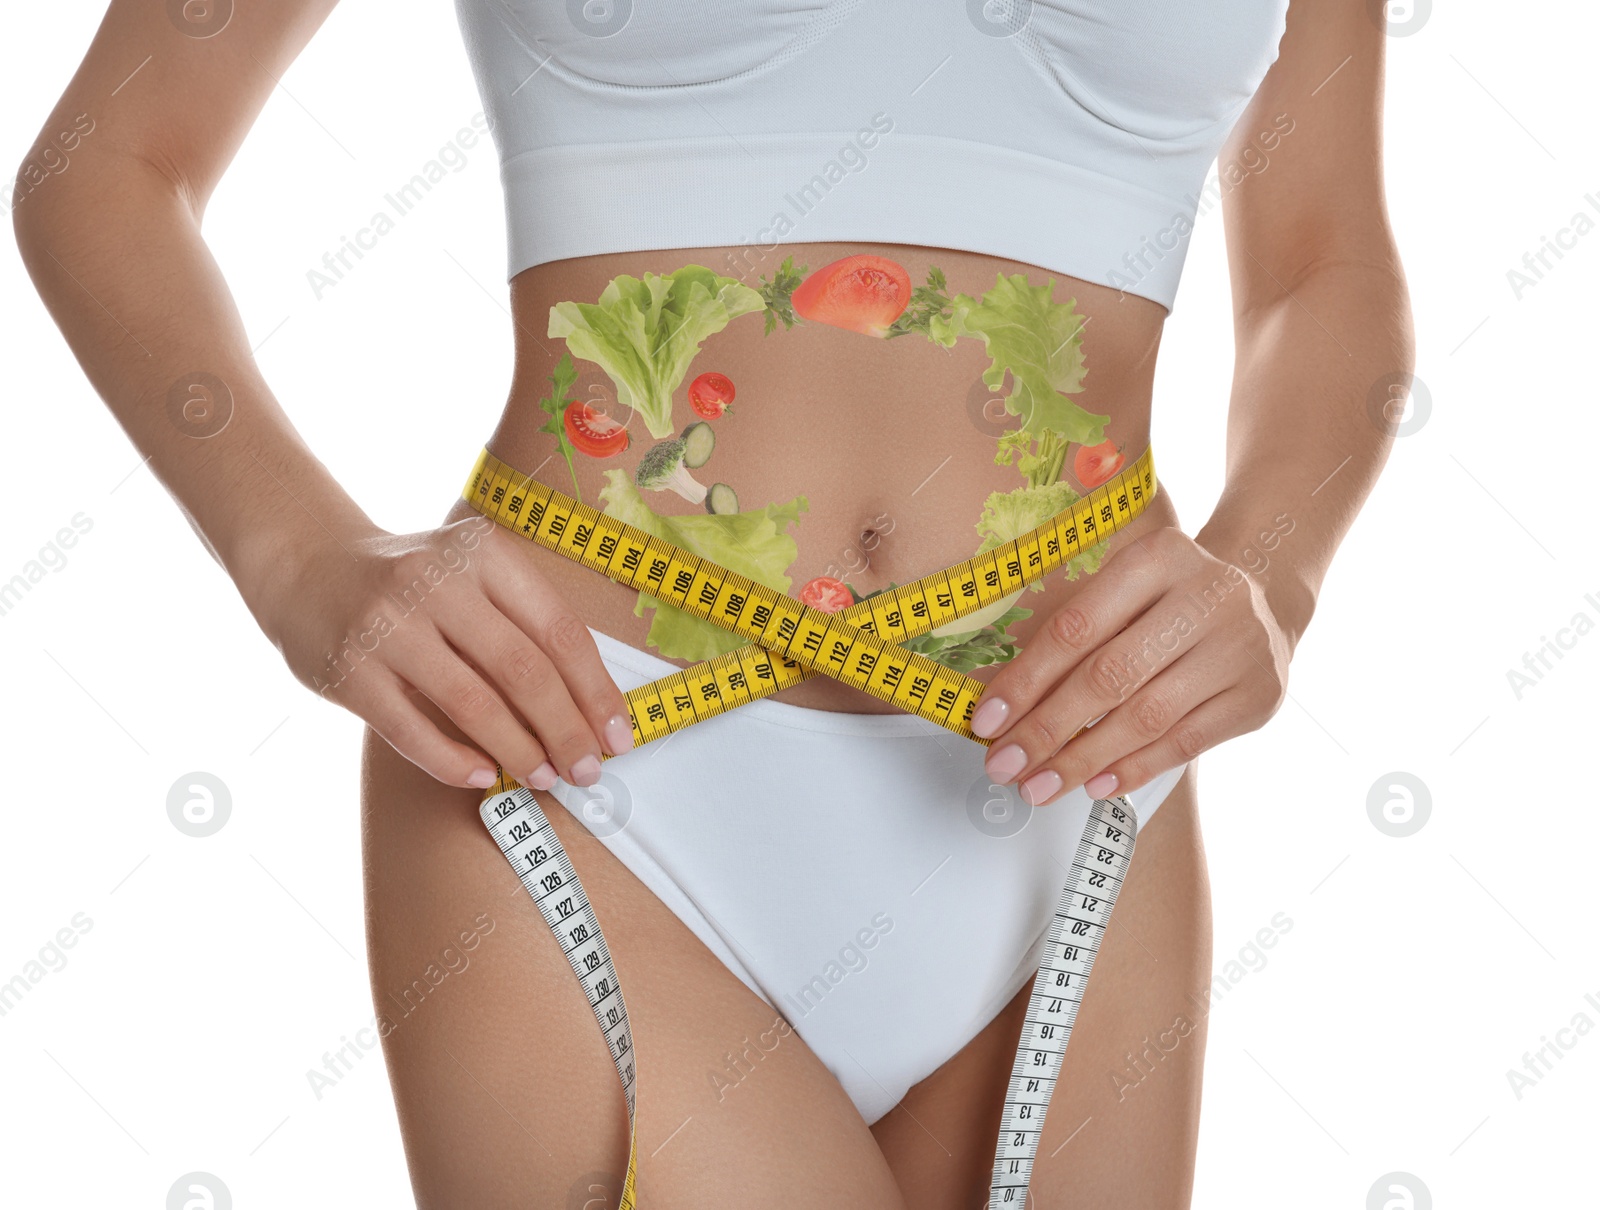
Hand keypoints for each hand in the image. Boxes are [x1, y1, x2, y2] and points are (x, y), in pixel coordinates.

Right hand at [254, 515, 632, 790]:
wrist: (307, 565)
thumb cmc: (416, 581)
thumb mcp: (474, 573)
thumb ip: (524, 625)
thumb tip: (588, 712)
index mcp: (483, 553)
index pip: (559, 631)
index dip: (595, 692)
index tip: (618, 737)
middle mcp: (436, 582)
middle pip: (523, 671)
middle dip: (565, 731)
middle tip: (586, 769)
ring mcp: (388, 627)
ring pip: (473, 706)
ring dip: (518, 752)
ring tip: (544, 777)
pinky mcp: (349, 671)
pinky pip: (414, 732)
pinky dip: (455, 761)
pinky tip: (484, 775)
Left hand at [968, 527, 1292, 804]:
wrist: (1262, 604)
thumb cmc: (1170, 602)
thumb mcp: (1126, 592)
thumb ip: (1073, 638)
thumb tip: (1003, 707)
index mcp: (1160, 557)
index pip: (1078, 627)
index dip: (1027, 679)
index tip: (988, 721)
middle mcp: (1207, 595)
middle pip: (1110, 675)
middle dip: (1047, 729)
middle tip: (1007, 764)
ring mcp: (1240, 647)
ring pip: (1146, 717)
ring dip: (1083, 759)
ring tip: (1041, 785)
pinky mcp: (1258, 696)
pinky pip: (1184, 744)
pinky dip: (1133, 768)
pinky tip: (1095, 785)